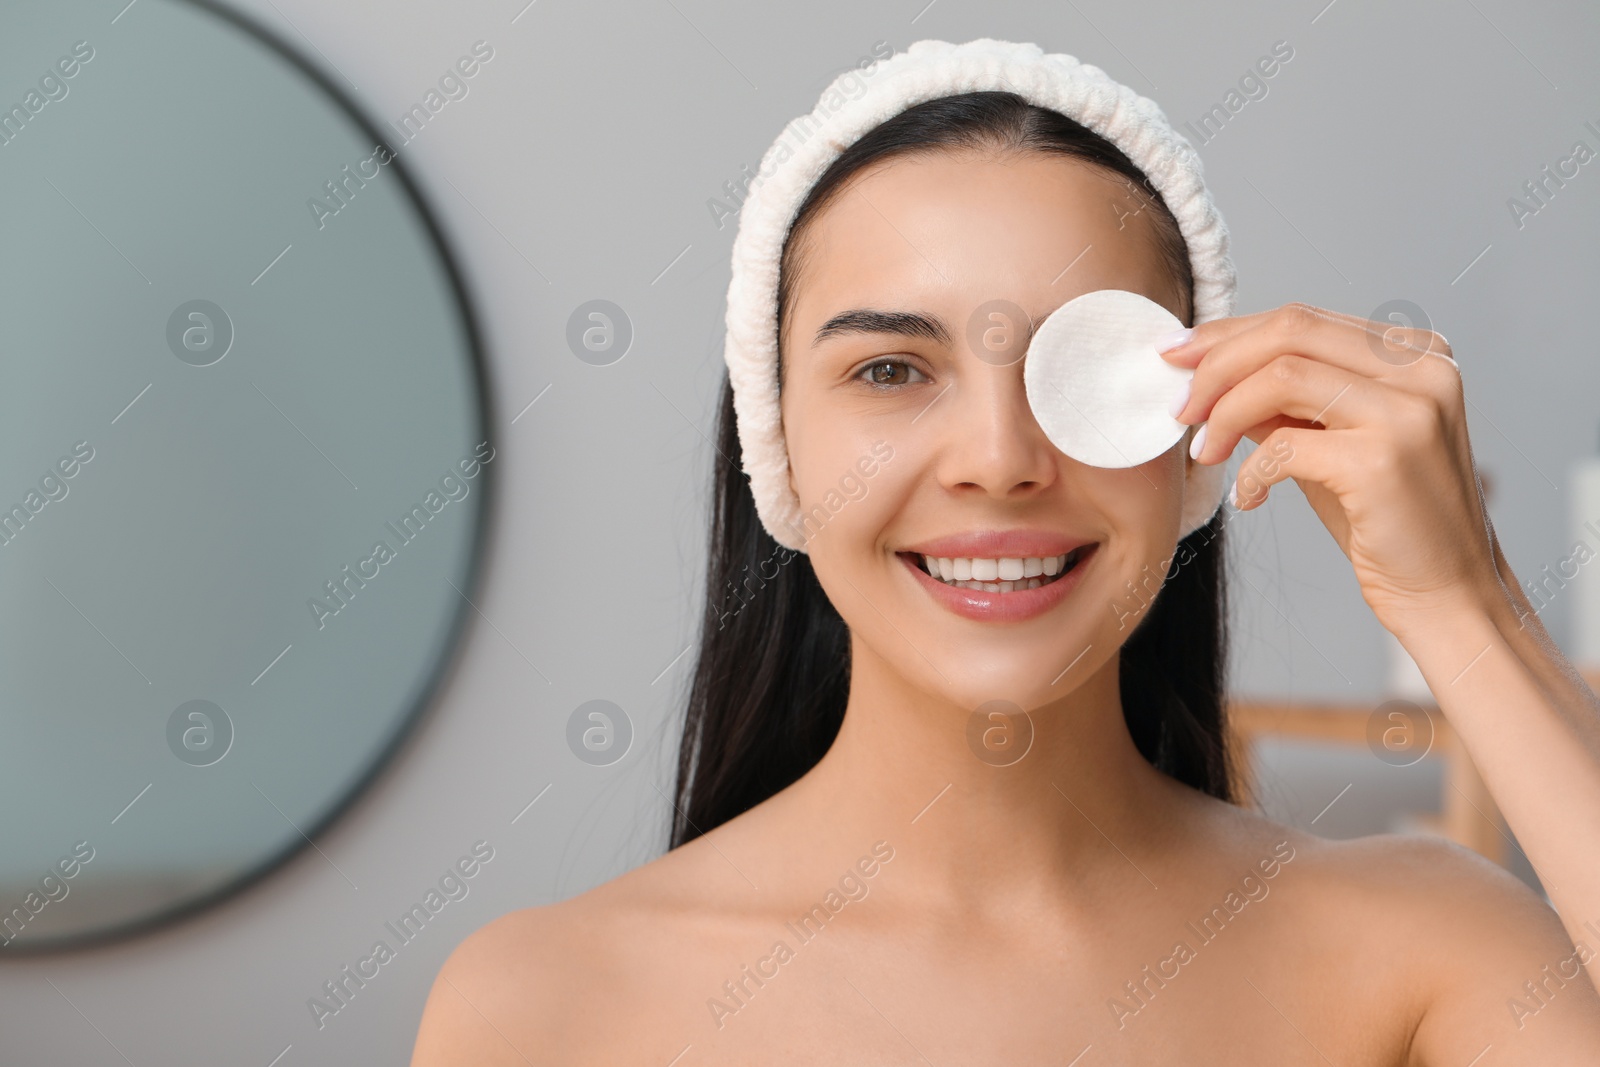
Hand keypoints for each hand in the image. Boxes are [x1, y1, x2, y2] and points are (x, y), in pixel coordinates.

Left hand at [1161, 302, 1505, 635]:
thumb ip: (1283, 401)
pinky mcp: (1384, 461)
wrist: (1447, 592)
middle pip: (1289, 331)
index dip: (1227, 335)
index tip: (1176, 358)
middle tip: (1179, 407)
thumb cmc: (1385, 520)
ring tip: (1206, 452)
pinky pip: (1283, 445)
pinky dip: (1250, 471)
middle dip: (1216, 365)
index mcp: (1415, 353)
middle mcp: (1422, 369)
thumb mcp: (1330, 442)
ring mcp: (1408, 411)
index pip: (1301, 319)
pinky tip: (1247, 499)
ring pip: (1281, 375)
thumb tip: (1207, 374)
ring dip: (1224, 414)